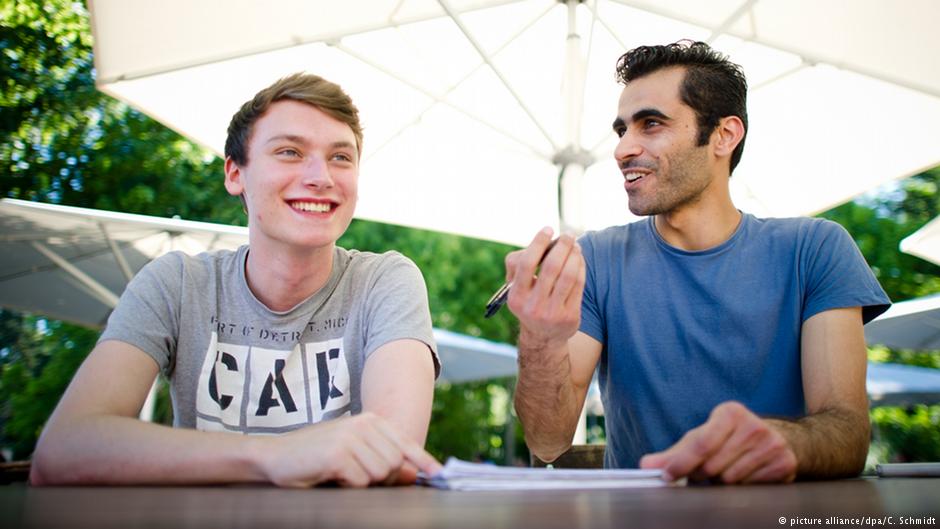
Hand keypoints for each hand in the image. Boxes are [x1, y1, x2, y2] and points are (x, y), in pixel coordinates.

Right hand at [256, 412, 441, 487]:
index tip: (438, 474)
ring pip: (380, 473)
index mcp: (370, 421)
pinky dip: (348, 485)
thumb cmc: (316, 457)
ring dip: (363, 482)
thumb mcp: (353, 454)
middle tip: (355, 476)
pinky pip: (360, 481)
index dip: (423, 461)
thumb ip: (383, 459)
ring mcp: (351, 437)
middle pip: (395, 463)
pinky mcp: (338, 454)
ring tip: (342, 473)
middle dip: (382, 477)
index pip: (405, 443)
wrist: (274, 456)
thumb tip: (414, 473)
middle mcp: (363, 424)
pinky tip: (332, 475)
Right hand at [505, 227, 584, 348]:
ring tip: (575, 245)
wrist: (542, 337)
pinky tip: (579, 259)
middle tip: (569, 234)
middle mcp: (533, 306)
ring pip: (568, 275)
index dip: (538, 243)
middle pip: (552, 267)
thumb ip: (524, 264)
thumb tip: (547, 241)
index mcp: (516, 296)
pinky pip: (578, 285)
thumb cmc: (530, 301)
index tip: (548, 229)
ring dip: (574, 255)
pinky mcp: (570, 317)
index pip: (527, 264)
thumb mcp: (518, 288)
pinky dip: (580, 267)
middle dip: (562, 246)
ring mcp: (552, 313)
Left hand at [639, 401, 797, 483]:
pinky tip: (743, 475)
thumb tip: (645, 466)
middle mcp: (754, 426)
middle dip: (702, 474)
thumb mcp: (702, 438)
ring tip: (725, 470)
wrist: (775, 440)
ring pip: (730, 479)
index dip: (681, 463)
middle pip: (713, 466)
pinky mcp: (784, 464)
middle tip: (704, 471)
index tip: (667, 476)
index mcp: (730, 413)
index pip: (701, 443)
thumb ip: (673, 453)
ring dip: (721, 482)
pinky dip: (741, 487)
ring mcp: (772, 445)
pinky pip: (749, 487)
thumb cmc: (729, 439)